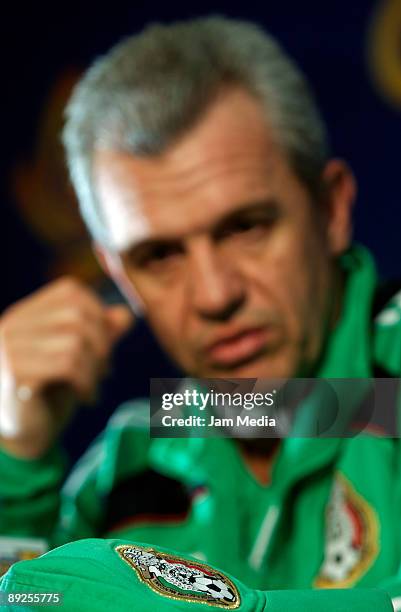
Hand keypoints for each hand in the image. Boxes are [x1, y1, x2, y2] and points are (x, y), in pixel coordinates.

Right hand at [0, 277, 133, 457]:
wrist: (22, 439)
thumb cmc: (50, 395)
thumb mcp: (79, 359)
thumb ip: (100, 334)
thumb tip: (126, 314)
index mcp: (26, 315)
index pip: (70, 290)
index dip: (98, 313)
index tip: (105, 342)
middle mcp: (13, 326)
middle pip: (76, 314)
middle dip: (102, 342)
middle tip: (105, 369)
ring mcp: (10, 349)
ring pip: (74, 340)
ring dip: (96, 367)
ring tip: (94, 385)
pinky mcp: (16, 375)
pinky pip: (67, 365)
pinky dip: (87, 381)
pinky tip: (87, 397)